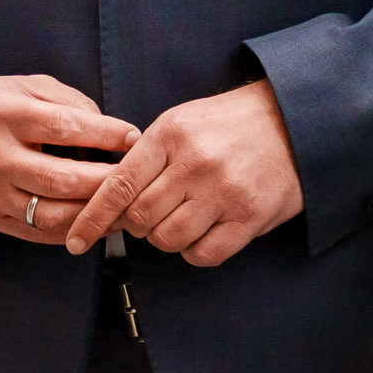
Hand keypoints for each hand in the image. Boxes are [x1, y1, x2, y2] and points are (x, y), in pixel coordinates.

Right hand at [0, 72, 138, 252]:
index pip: (65, 128)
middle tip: (138, 179)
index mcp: (4, 114)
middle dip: (108, 182)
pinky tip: (95, 221)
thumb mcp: (26, 87)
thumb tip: (115, 134)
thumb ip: (71, 103)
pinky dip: (73, 229)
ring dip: (95, 214)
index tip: (134, 138)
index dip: (106, 135)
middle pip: (62, 179)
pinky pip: (38, 232)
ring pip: (52, 214)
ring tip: (124, 207)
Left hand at [70, 79, 307, 268]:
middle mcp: (196, 163)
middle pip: (140, 217)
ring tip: (180, 218)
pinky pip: (203, 254)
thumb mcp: (182, 121)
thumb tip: (106, 198)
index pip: (118, 185)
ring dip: (165, 238)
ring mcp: (225, 192)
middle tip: (149, 214)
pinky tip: (203, 231)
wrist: (294, 119)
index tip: (77, 240)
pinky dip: (194, 250)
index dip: (92, 218)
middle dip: (135, 224)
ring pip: (168, 239)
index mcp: (172, 134)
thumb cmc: (230, 122)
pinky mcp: (250, 217)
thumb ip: (146, 156)